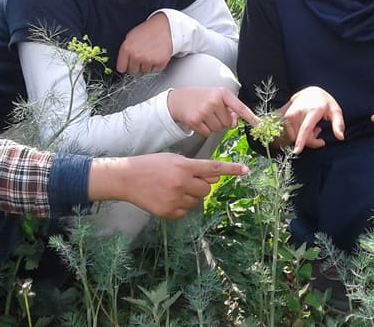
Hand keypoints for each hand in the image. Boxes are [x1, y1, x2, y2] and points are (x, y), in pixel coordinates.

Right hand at [88, 154, 249, 218]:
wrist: (127, 179)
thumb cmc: (151, 165)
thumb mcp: (174, 159)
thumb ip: (195, 168)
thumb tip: (215, 177)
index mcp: (184, 167)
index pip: (214, 168)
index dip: (231, 169)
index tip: (246, 170)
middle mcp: (182, 183)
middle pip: (207, 189)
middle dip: (201, 185)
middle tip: (186, 181)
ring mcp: (175, 199)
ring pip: (197, 201)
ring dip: (190, 196)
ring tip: (172, 188)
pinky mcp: (168, 212)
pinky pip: (185, 212)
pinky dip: (181, 206)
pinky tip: (167, 197)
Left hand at [117, 13, 173, 74]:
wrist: (162, 27)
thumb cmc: (146, 31)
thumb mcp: (129, 38)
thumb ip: (125, 52)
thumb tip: (123, 65)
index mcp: (127, 49)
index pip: (121, 68)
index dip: (125, 66)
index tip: (128, 64)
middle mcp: (137, 55)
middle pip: (133, 72)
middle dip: (136, 67)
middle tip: (142, 58)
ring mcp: (149, 60)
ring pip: (144, 73)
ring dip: (147, 66)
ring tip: (150, 55)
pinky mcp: (160, 62)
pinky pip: (155, 71)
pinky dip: (156, 66)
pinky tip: (156, 56)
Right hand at [168, 87, 259, 136]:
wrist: (178, 99)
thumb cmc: (201, 98)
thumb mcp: (217, 97)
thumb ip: (230, 108)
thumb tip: (235, 123)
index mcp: (222, 93)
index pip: (240, 107)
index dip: (251, 117)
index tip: (260, 125)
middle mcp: (214, 101)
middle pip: (228, 123)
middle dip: (222, 121)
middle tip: (212, 113)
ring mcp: (204, 111)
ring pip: (218, 130)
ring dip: (213, 126)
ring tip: (205, 116)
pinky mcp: (195, 121)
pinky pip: (207, 134)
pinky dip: (204, 130)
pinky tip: (199, 121)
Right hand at [281, 86, 344, 154]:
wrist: (310, 92)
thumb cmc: (325, 103)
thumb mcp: (335, 111)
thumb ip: (338, 124)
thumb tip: (341, 137)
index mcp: (312, 111)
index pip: (306, 128)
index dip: (302, 141)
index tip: (297, 151)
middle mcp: (299, 112)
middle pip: (302, 136)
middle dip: (311, 140)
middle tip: (319, 131)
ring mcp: (290, 114)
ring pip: (295, 136)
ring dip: (304, 137)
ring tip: (312, 127)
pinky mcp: (285, 117)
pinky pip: (290, 133)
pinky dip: (297, 134)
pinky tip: (303, 126)